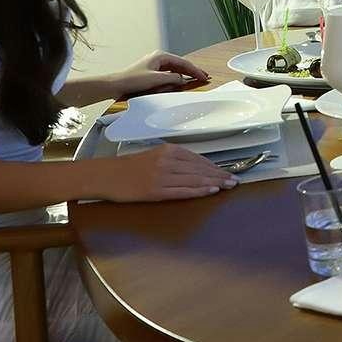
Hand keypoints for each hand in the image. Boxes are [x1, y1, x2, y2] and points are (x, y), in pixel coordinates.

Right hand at [102, 144, 235, 201]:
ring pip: (194, 179)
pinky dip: (198, 191)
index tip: (227, 172)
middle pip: (200, 169)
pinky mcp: (156, 190)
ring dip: (214, 183)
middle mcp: (167, 161)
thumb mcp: (154, 156)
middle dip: (219, 175)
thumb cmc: (130, 167)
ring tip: (228, 186)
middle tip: (234, 181)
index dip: (214, 167)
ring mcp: (162, 176)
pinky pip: (182, 190)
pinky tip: (210, 191)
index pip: (198, 159)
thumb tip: (197, 168)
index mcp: (168, 150)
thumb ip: (174, 160)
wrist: (107, 175)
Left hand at [119, 51, 208, 96]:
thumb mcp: (155, 80)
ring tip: (196, 78)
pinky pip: (168, 73)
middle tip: (204, 76)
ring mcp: (155, 64)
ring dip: (185, 74)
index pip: (183, 63)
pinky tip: (181, 81)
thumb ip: (171, 78)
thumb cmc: (132, 80)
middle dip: (192, 71)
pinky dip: (176, 77)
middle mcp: (159, 58)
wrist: (116, 84)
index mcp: (161, 56)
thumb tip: (182, 79)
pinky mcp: (152, 72)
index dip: (195, 70)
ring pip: (175, 69)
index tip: (204, 76)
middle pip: (180, 64)